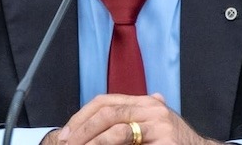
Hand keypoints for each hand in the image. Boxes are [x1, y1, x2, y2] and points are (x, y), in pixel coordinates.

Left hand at [54, 93, 219, 144]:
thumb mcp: (155, 125)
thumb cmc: (176, 143)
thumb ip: (135, 116)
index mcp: (146, 103)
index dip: (81, 117)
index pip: (105, 101)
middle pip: (108, 113)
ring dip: (93, 144)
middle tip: (67, 144)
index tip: (65, 134)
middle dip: (82, 131)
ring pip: (116, 132)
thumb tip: (107, 113)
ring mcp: (160, 127)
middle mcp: (153, 110)